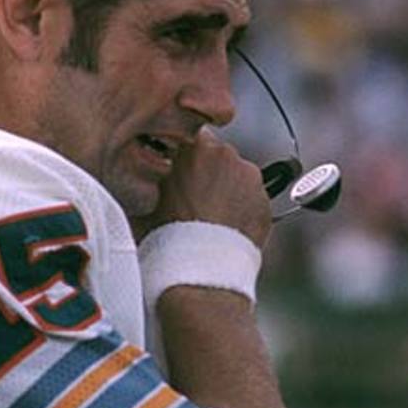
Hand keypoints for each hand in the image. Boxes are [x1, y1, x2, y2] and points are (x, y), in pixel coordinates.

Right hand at [142, 129, 271, 247]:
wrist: (200, 271)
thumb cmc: (169, 239)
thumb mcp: (142, 200)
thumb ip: (146, 177)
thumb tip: (141, 174)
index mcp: (193, 148)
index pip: (191, 136)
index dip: (185, 156)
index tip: (181, 170)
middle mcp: (225, 155)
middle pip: (216, 155)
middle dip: (207, 172)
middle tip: (194, 200)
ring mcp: (249, 177)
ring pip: (236, 176)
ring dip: (226, 189)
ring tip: (210, 217)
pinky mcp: (265, 200)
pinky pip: (252, 198)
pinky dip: (242, 208)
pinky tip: (226, 226)